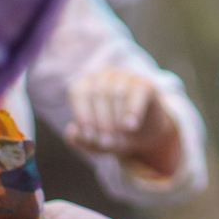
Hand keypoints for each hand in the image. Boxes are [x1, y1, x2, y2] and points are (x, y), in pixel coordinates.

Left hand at [66, 67, 181, 175]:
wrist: (143, 137)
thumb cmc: (113, 135)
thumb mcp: (96, 143)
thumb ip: (82, 140)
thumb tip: (73, 131)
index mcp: (86, 84)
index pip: (79, 92)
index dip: (83, 114)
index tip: (89, 136)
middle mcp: (105, 75)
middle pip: (98, 93)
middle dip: (102, 122)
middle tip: (107, 143)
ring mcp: (126, 76)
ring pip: (117, 93)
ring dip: (117, 119)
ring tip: (121, 140)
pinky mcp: (145, 84)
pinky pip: (137, 93)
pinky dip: (133, 111)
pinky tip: (130, 127)